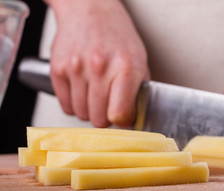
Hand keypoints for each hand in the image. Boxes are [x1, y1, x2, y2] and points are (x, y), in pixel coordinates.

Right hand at [47, 0, 148, 126]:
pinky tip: (82, 91)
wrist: (89, 10)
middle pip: (99, 119)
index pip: (120, 114)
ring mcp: (76, 68)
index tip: (122, 118)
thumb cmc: (117, 35)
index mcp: (126, 68)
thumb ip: (138, 90)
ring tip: (95, 95)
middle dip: (105, 118)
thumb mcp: (139, 59)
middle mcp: (100, 68)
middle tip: (108, 107)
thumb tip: (133, 118)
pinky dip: (74, 104)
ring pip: (81, 114)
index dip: (122, 121)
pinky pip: (65, 105)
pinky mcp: (58, 69)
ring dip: (89, 111)